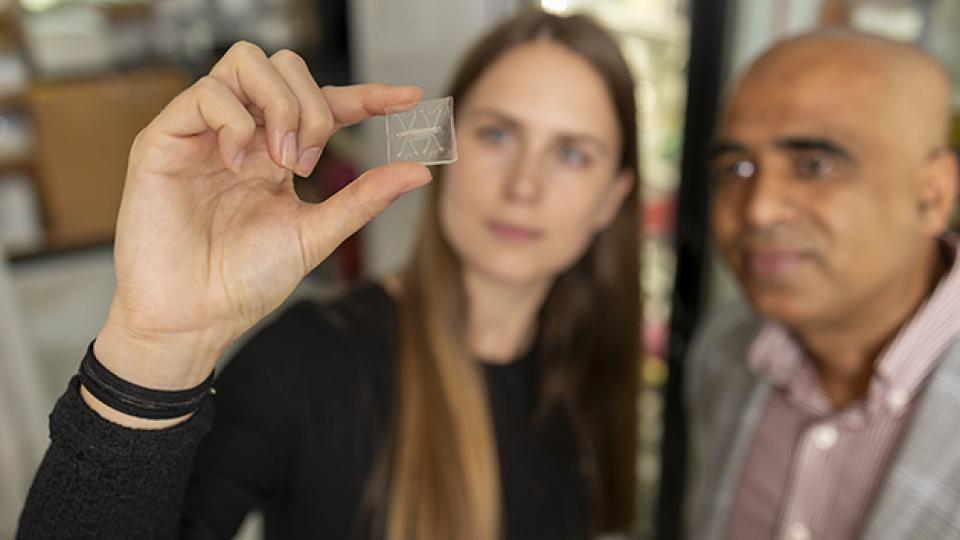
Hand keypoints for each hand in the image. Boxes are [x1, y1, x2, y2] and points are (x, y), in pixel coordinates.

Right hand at [92, 42, 430, 395]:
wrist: (195, 318)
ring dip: (279, 106)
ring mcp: (204, 132)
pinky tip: (238, 163)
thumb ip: (364, 199)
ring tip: (280, 162)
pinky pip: (206, 92)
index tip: (409, 99)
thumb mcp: (316, 234)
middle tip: (307, 163)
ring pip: (247, 62)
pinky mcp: (165, 139)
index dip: (367, 95)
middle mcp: (243, 134)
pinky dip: (235, 121)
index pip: (325, 103)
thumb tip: (420, 171)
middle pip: (285, 67)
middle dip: (313, 104)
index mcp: (277, 154)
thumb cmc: (245, 281)